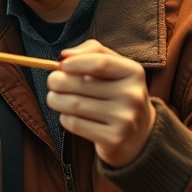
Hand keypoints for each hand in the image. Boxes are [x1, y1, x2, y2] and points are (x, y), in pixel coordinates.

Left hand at [45, 39, 156, 167]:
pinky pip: (75, 124)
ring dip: (56, 100)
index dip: (74, 63)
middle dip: (57, 81)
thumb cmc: (117, 92)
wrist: (139, 134)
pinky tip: (70, 115)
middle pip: (80, 84)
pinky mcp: (113, 139)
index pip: (99, 63)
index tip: (61, 65)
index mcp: (133, 72)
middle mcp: (132, 95)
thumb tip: (65, 55)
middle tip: (53, 82)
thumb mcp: (114, 66)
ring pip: (73, 105)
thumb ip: (92, 51)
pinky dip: (65, 118)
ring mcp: (124, 119)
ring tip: (55, 98)